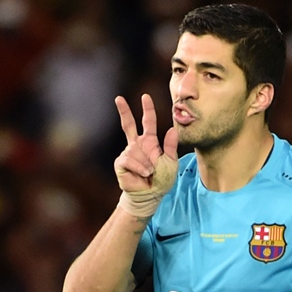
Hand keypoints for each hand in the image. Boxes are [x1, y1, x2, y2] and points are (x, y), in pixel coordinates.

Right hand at [114, 94, 177, 216]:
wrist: (150, 194)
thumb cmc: (162, 179)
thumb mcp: (171, 162)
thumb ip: (171, 147)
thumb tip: (172, 129)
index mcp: (149, 142)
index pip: (147, 122)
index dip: (147, 109)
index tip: (145, 97)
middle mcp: (137, 145)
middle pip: (129, 124)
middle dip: (124, 111)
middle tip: (119, 98)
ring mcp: (128, 153)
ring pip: (136, 151)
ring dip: (146, 163)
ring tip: (150, 173)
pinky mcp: (121, 162)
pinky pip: (129, 160)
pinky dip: (139, 167)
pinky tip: (144, 174)